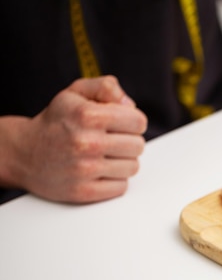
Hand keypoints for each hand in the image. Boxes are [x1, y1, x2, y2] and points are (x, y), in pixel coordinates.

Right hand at [9, 76, 147, 202]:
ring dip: (123, 162)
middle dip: (129, 141)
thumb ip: (106, 88)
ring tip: (105, 155)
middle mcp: (86, 143)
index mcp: (88, 116)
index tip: (122, 124)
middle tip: (112, 140)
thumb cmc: (56, 122)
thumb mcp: (75, 93)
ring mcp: (85, 170)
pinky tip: (100, 171)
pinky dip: (115, 180)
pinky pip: (121, 187)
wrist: (24, 153)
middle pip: (138, 146)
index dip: (133, 121)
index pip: (138, 122)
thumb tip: (130, 105)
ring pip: (132, 167)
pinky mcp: (83, 191)